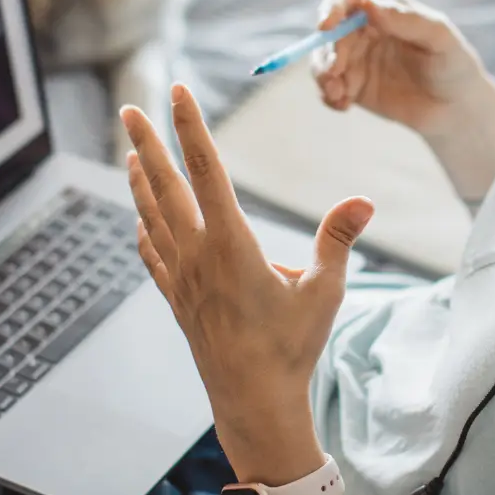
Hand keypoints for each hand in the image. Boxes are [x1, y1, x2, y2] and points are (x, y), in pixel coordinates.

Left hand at [122, 85, 374, 482]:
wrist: (252, 401)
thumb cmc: (291, 348)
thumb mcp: (324, 291)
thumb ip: (337, 240)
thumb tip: (364, 200)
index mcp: (230, 243)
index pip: (206, 169)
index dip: (190, 127)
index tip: (177, 93)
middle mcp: (197, 254)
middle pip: (165, 185)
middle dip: (147, 142)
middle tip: (131, 107)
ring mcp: (182, 277)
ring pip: (152, 216)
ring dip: (140, 181)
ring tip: (130, 152)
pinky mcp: (178, 299)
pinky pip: (154, 253)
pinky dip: (144, 227)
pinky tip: (141, 217)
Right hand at [312, 0, 490, 137]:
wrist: (457, 109)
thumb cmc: (454, 65)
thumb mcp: (440, 39)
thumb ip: (408, 20)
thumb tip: (369, 4)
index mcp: (384, 7)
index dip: (332, 7)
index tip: (327, 26)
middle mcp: (364, 29)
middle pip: (329, 31)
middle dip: (327, 51)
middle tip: (336, 73)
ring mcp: (356, 58)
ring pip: (323, 59)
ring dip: (323, 75)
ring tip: (338, 94)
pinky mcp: (353, 86)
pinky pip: (329, 87)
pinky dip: (329, 96)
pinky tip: (343, 106)